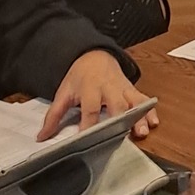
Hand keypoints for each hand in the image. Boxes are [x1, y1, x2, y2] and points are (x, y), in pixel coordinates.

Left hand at [38, 51, 155, 141]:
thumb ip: (53, 116)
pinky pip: (143, 99)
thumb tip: (42, 136)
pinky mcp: (132, 90)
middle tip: (123, 135)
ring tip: (141, 131)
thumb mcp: (64, 93)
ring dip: (139, 117)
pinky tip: (153, 122)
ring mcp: (123, 88)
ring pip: (133, 102)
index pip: (90, 108)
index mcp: (90, 88)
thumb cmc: (79, 77)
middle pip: (117, 104)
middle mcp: (109, 88)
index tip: (87, 139)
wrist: (95, 56)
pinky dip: (149, 110)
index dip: (89, 124)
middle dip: (120, 119)